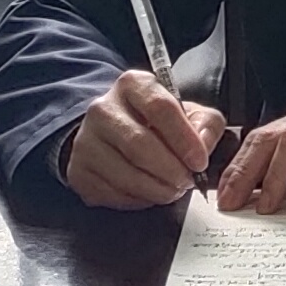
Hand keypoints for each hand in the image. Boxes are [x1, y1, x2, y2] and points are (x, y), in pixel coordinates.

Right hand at [61, 72, 232, 208]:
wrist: (112, 134)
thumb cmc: (155, 123)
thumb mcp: (187, 112)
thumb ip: (206, 124)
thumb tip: (204, 143)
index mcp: (133, 85)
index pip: (160, 108)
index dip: (184, 139)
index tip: (199, 162)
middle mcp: (102, 108)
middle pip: (140, 144)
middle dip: (171, 170)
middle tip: (187, 182)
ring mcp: (86, 141)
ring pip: (126, 174)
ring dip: (157, 190)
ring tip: (172, 189)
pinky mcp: (79, 171)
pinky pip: (113, 194)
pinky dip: (138, 200)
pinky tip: (148, 192)